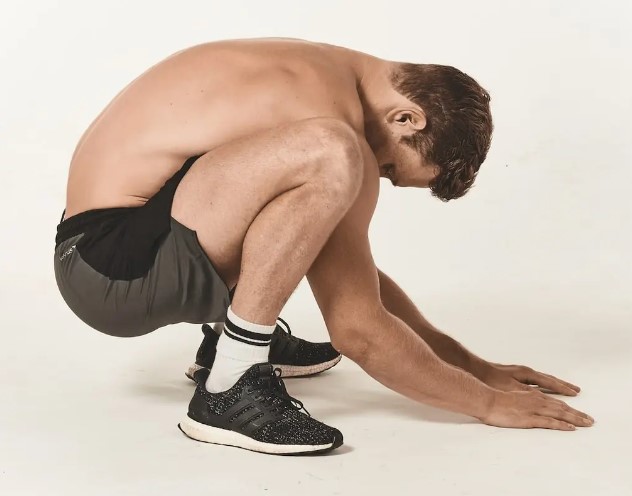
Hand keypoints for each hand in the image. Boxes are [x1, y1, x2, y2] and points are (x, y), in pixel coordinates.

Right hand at [480, 389, 594, 430]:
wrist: (486, 398)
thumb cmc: (494, 397)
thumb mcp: (510, 396)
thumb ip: (521, 400)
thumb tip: (525, 405)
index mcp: (531, 395)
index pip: (554, 401)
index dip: (567, 406)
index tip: (578, 411)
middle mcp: (536, 399)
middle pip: (561, 406)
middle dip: (577, 413)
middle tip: (590, 420)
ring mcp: (534, 409)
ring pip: (559, 413)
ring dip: (575, 418)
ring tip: (587, 423)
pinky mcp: (530, 418)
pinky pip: (549, 422)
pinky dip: (561, 425)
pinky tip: (570, 428)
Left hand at [481, 362, 580, 395]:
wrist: (475, 370)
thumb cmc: (491, 380)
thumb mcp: (511, 388)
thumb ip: (527, 392)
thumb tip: (543, 398)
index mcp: (527, 375)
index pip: (550, 382)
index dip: (563, 388)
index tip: (575, 392)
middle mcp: (526, 372)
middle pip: (549, 379)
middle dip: (563, 385)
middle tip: (576, 390)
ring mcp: (520, 374)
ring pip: (542, 380)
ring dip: (554, 384)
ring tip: (564, 388)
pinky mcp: (513, 377)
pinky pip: (535, 381)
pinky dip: (544, 385)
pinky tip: (543, 388)